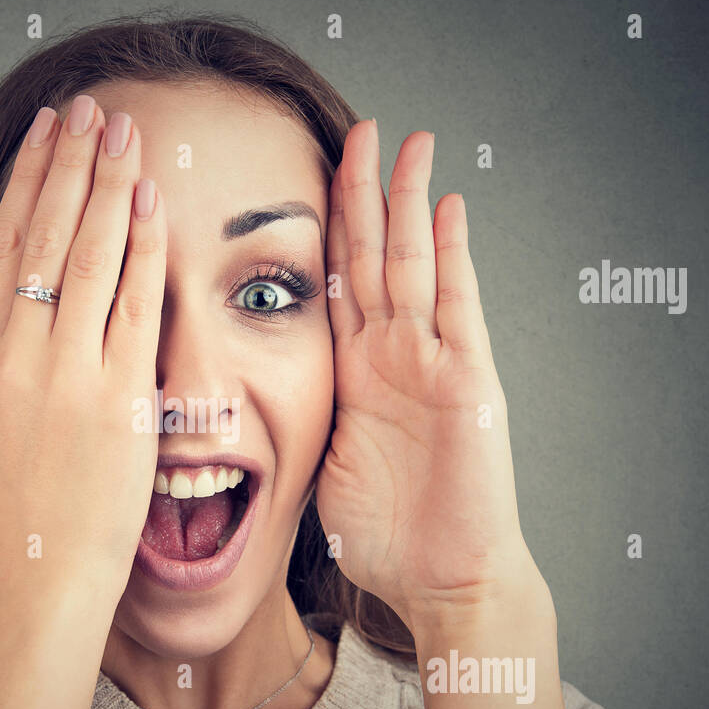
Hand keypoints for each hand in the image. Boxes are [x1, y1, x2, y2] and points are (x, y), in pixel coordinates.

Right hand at [0, 98, 165, 607]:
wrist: (45, 569)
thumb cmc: (17, 506)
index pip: (3, 247)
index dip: (27, 184)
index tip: (45, 135)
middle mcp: (17, 356)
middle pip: (41, 237)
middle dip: (68, 165)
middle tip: (89, 109)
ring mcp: (67, 375)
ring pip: (85, 257)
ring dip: (106, 187)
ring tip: (122, 134)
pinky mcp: (118, 398)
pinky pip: (131, 305)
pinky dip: (141, 249)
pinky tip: (152, 203)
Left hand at [316, 122, 537, 635]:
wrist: (440, 579)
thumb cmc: (383, 533)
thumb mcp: (324, 459)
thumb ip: (302, 415)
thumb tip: (241, 402)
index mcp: (354, 372)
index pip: (336, 282)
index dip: (325, 227)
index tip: (306, 173)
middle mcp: (392, 355)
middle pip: (373, 256)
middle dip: (363, 193)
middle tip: (357, 129)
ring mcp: (431, 362)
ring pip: (413, 264)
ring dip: (406, 202)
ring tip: (405, 141)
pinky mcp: (466, 382)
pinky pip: (458, 307)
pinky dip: (454, 255)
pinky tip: (446, 205)